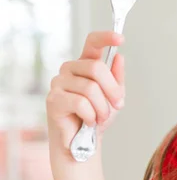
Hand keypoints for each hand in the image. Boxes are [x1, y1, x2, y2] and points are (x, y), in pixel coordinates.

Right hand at [46, 31, 125, 156]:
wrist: (83, 141)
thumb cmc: (97, 115)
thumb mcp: (114, 96)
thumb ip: (116, 77)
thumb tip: (119, 57)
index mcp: (85, 64)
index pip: (92, 43)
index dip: (106, 38)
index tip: (120, 38)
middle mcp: (70, 69)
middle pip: (96, 67)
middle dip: (112, 90)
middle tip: (118, 105)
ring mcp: (59, 82)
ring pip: (90, 88)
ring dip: (102, 108)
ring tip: (100, 117)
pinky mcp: (53, 99)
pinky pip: (80, 103)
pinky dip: (91, 115)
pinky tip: (89, 121)